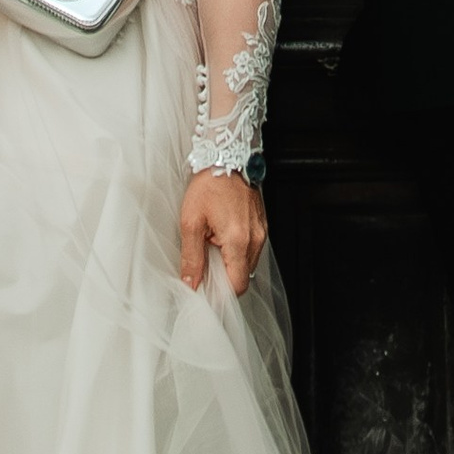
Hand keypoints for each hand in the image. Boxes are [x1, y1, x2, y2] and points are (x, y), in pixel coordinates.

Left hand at [179, 170, 267, 296]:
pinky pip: (251, 250)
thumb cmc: (209, 185)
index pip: (237, 284)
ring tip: (212, 247)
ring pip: (248, 264)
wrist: (226, 158)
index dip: (221, 294)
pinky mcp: (262, 226)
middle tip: (204, 268)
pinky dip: (237, 252)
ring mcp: (261, 232)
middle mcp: (255, 239)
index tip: (206, 293)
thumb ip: (191, 256)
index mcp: (238, 240)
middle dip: (224, 278)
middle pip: (243, 276)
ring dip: (230, 264)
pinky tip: (221, 238)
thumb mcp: (191, 222)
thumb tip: (191, 283)